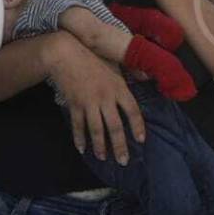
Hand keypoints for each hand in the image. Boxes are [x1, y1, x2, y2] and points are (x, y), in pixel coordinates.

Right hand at [43, 31, 145, 164]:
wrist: (67, 54)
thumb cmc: (94, 58)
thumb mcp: (116, 65)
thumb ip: (130, 75)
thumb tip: (146, 78)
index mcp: (119, 88)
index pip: (132, 111)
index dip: (138, 126)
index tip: (141, 140)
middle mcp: (106, 98)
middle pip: (115, 127)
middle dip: (120, 146)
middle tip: (123, 161)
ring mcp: (89, 103)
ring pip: (96, 130)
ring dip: (100, 146)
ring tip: (103, 158)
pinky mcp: (75, 105)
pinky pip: (78, 126)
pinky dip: (80, 138)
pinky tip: (82, 149)